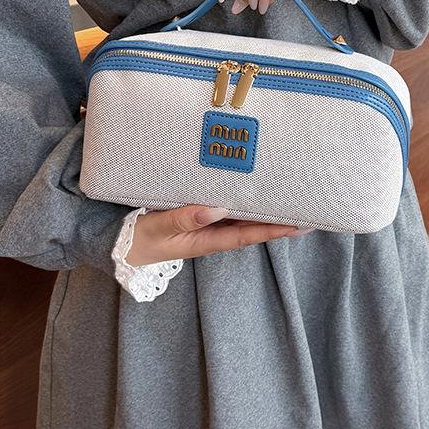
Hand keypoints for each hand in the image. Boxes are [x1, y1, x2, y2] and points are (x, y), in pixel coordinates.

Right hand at [125, 205, 312, 265]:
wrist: (118, 242)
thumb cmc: (139, 237)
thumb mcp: (159, 228)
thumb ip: (185, 218)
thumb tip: (217, 208)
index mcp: (208, 240)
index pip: (248, 235)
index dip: (275, 230)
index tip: (301, 224)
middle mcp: (214, 231)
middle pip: (254, 225)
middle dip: (280, 219)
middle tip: (309, 208)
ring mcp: (208, 222)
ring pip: (243, 215)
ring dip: (266, 207)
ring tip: (291, 195)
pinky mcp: (200, 212)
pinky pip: (228, 205)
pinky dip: (244, 197)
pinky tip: (255, 187)